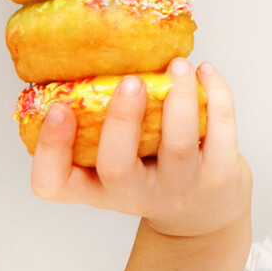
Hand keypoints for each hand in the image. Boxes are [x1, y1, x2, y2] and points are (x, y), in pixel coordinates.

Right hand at [28, 58, 251, 236]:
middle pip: (116, 167)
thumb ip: (104, 129)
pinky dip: (217, 95)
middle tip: (130, 82)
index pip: (54, 184)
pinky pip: (221, 131)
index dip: (50, 148)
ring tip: (178, 64)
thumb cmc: (154, 174)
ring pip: (178, 144)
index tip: (58, 108)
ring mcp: (180, 188)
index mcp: (99, 189)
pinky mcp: (219, 176)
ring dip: (179, 97)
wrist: (206, 213)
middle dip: (122, 119)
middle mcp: (136, 194)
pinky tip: (206, 72)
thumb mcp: (121, 163)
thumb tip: (99, 57)